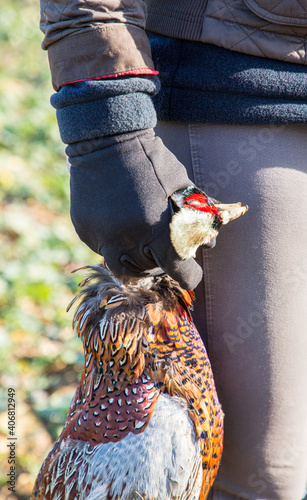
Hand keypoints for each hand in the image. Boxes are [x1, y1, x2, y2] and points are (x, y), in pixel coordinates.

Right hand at [67, 129, 202, 289]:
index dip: (189, 274)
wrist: (108, 139)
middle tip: (161, 248)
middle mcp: (128, 241)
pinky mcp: (84, 230)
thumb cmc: (153, 163)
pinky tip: (117, 218)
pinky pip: (101, 247)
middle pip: (149, 272)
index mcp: (158, 232)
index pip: (180, 272)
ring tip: (139, 235)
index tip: (189, 270)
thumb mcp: (184, 187)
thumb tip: (211, 242)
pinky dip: (113, 241)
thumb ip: (200, 217)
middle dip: (159, 264)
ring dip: (134, 258)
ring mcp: (102, 237)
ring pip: (121, 265)